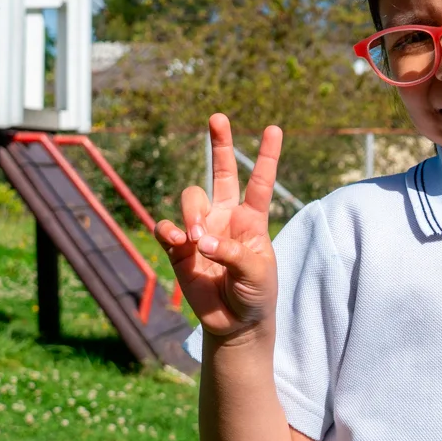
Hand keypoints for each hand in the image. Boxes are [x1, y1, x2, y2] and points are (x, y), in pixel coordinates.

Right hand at [153, 114, 283, 342]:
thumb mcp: (257, 274)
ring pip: (191, 197)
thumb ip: (232, 253)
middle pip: (221, 172)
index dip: (267, 156)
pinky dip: (170, 230)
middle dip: (220, 144)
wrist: (236, 323)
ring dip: (192, 212)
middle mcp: (226, 217)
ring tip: (197, 239)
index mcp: (252, 220)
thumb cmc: (256, 294)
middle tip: (218, 117)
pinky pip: (167, 228)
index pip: (260, 182)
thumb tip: (200, 240)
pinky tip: (179, 241)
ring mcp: (201, 230)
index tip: (274, 128)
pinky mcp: (180, 248)